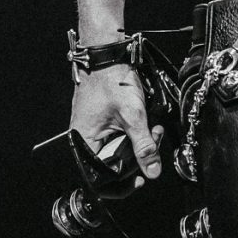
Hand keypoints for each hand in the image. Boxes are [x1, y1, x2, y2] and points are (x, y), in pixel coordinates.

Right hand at [70, 65, 163, 180]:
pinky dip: (132, 134)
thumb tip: (152, 172)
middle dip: (137, 157)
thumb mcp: (133, 115)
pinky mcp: (100, 122)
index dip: (123, 183)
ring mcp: (92, 131)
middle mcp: (84, 141)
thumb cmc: (111, 79)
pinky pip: (117, 138)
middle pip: (112, 165)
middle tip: (153, 139)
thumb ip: (144, 146)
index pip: (101, 179)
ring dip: (137, 144)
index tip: (141, 178)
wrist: (108, 54)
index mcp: (84, 144)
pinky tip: (144, 123)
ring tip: (152, 129)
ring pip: (117, 151)